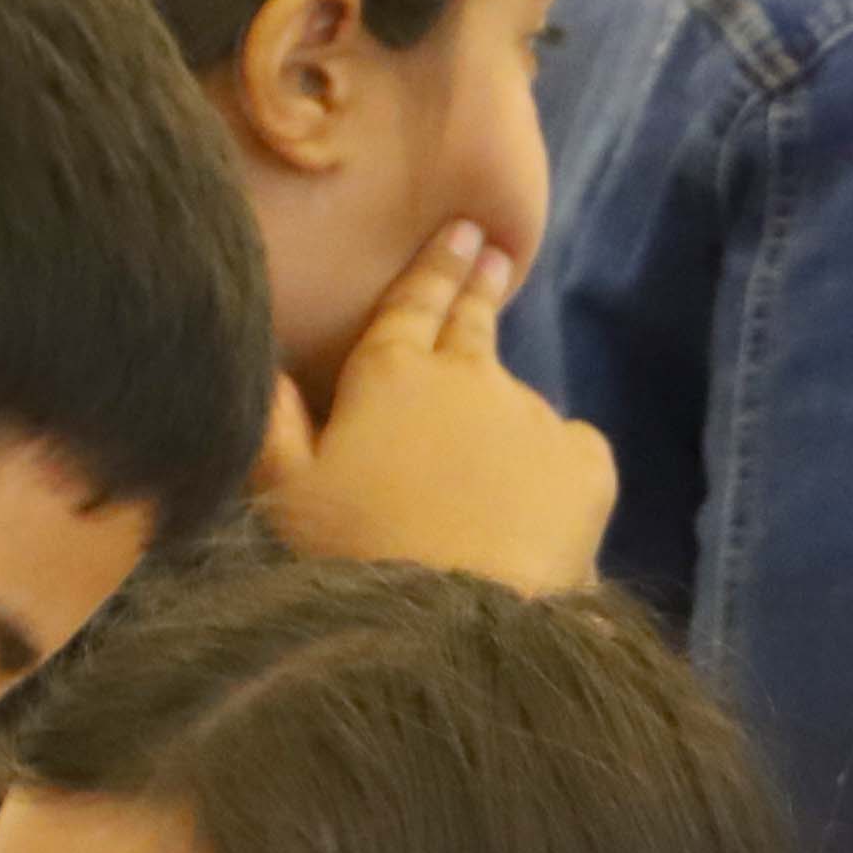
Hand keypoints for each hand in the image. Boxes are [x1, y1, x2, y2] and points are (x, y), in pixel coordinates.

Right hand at [249, 219, 616, 590]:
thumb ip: (274, 426)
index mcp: (391, 374)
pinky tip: (536, 507)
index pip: (414, 304)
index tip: (464, 231)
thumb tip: (266, 369)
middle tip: (494, 255)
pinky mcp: (586, 462)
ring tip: (489, 484)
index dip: (437, 266)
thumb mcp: (287, 495)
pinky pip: (573, 450)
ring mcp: (533, 414)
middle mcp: (468, 376)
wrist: (454, 621)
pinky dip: (557, 468)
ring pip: (519, 407)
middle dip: (481, 287)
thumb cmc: (355, 559)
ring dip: (506, 425)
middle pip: (475, 325)